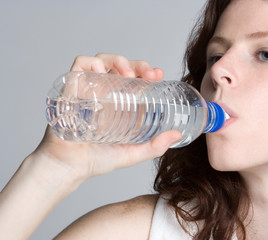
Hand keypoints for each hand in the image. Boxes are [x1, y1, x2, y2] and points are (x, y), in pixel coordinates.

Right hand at [34, 53, 181, 180]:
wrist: (70, 167)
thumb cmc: (98, 160)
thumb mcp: (133, 153)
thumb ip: (155, 146)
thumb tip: (177, 135)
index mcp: (118, 103)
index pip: (134, 79)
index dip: (147, 72)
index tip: (158, 74)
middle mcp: (103, 93)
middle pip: (120, 67)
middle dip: (136, 64)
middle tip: (148, 73)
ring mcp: (87, 90)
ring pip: (101, 61)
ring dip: (117, 60)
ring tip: (128, 73)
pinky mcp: (70, 90)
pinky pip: (79, 66)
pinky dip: (91, 63)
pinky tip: (103, 72)